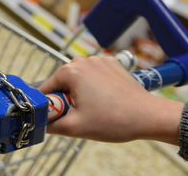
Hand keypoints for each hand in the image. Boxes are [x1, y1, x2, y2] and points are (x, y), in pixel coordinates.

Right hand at [38, 56, 182, 144]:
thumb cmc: (115, 120)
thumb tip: (39, 121)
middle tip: (82, 116)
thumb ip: (50, 124)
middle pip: (62, 83)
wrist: (148, 116)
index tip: (62, 118)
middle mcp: (82, 60)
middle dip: (67, 100)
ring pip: (78, 80)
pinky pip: (93, 77)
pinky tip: (106, 101)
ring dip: (81, 94)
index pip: (46, 89)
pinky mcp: (112, 64)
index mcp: (70, 71)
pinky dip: (95, 88)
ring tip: (96, 109)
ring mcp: (99, 60)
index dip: (50, 106)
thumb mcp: (75, 127)